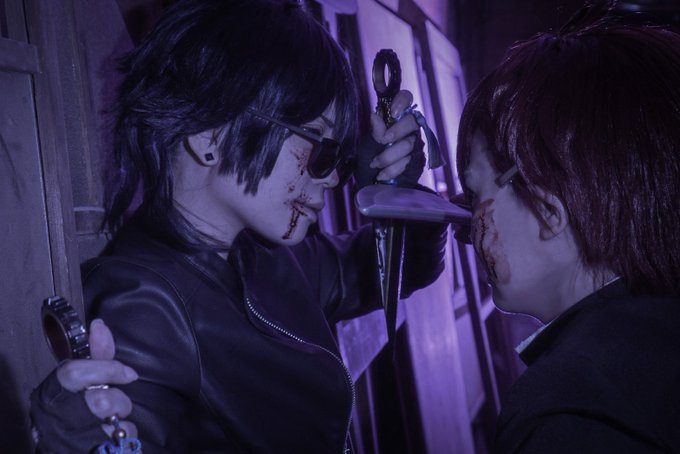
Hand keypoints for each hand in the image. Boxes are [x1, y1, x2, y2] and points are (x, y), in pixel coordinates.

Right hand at [56, 319, 138, 437]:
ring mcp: (71, 438)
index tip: (128, 373)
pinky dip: (126, 435)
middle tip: (117, 405)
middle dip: (119, 401)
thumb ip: (96, 355)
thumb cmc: (77, 410)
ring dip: (122, 419)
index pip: (73, 373)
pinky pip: (121, 440)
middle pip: (100, 401)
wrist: (73, 446)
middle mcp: (57, 417)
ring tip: (114, 421)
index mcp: (52, 394)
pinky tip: (116, 435)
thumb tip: (99, 325)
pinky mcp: (89, 450)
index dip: (106, 368)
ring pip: (112, 422)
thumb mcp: (83, 381)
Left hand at [369, 90, 424, 182]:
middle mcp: (407, 128)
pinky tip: (382, 175)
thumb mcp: (367, 145)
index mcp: (394, 117)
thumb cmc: (369, 160)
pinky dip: (393, 169)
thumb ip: (375, 131)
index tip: (392, 112)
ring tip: (375, 164)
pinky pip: (409, 161)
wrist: (372, 183)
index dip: (401, 101)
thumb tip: (375, 115)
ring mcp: (414, 143)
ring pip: (409, 143)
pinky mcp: (418, 160)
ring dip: (389, 156)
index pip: (405, 98)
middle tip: (383, 141)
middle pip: (412, 121)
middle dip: (396, 131)